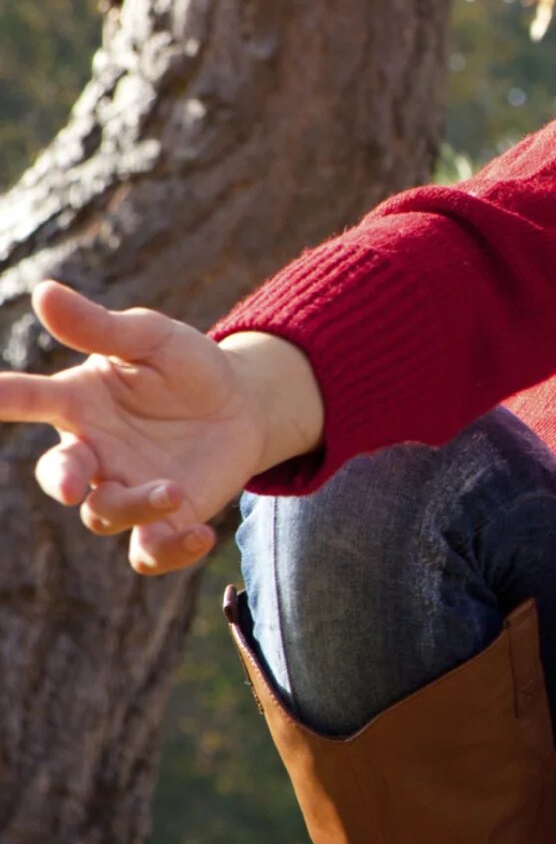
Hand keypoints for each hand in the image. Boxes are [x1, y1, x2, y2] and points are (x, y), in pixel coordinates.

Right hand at [0, 281, 309, 573]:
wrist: (243, 406)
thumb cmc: (186, 367)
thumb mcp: (151, 338)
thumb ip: (99, 327)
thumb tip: (43, 291)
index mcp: (77, 403)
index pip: (27, 399)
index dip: (0, 398)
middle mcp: (93, 452)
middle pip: (58, 474)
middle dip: (59, 480)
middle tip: (69, 484)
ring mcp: (125, 488)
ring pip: (105, 515)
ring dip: (134, 507)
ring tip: (173, 490)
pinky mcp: (164, 519)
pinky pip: (150, 551)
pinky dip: (172, 552)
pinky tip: (203, 535)